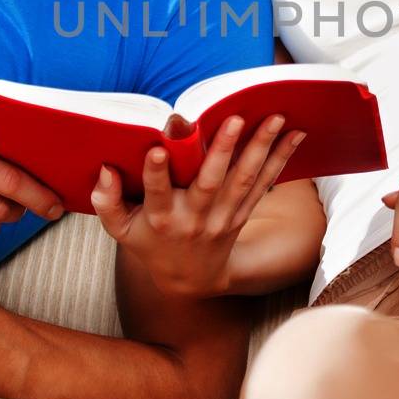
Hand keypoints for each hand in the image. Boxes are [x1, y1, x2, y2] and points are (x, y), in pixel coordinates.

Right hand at [90, 113, 305, 296]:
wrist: (190, 280)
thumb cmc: (150, 243)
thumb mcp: (121, 230)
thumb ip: (108, 201)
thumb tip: (104, 169)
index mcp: (160, 219)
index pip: (156, 194)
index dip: (156, 174)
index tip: (157, 149)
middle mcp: (194, 218)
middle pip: (211, 183)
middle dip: (223, 150)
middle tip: (235, 119)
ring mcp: (222, 218)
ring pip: (244, 181)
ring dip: (262, 148)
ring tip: (276, 118)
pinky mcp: (242, 215)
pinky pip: (263, 185)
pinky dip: (281, 160)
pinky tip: (295, 136)